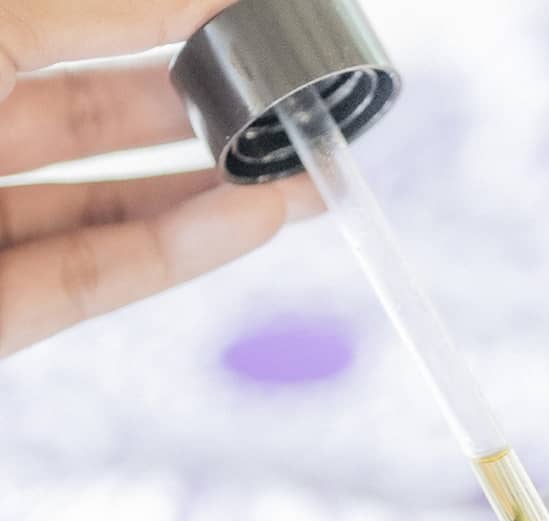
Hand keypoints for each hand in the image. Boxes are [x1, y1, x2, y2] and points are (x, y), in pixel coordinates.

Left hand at [0, 1, 313, 356]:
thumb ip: (89, 6)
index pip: (56, 24)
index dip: (157, 15)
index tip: (246, 13)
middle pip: (88, 118)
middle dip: (198, 111)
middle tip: (287, 100)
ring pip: (103, 206)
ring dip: (212, 192)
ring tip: (305, 174)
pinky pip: (92, 278)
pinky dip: (182, 253)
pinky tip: (261, 219)